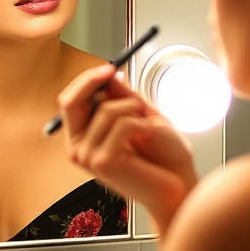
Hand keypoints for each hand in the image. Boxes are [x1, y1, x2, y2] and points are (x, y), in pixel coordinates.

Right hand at [56, 65, 197, 233]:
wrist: (180, 183)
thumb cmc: (164, 156)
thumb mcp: (141, 116)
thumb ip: (122, 97)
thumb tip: (109, 75)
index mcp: (84, 138)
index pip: (69, 102)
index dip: (85, 81)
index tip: (107, 68)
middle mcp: (79, 148)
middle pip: (70, 103)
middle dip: (92, 81)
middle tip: (112, 72)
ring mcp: (89, 157)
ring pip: (105, 110)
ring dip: (133, 108)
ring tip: (146, 125)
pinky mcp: (104, 162)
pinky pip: (121, 124)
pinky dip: (141, 123)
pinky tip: (148, 135)